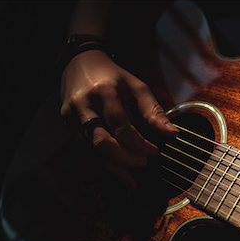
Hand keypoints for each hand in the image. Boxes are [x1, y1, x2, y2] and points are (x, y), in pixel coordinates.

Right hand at [60, 49, 178, 188]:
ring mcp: (71, 115)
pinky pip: (85, 147)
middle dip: (124, 158)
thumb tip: (173, 134)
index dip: (139, 144)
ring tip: (131, 179)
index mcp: (105, 92)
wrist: (80, 61)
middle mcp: (84, 105)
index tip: (154, 152)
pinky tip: (116, 171)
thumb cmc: (113, 75)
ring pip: (91, 149)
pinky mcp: (66, 122)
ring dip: (112, 166)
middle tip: (142, 164)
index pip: (122, 126)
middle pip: (102, 142)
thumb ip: (154, 111)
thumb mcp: (137, 86)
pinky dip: (101, 161)